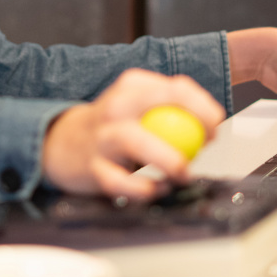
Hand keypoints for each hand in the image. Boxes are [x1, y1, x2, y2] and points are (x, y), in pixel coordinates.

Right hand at [41, 68, 224, 198]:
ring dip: (169, 161)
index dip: (204, 107)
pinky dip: (146, 189)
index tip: (215, 127)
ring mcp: (102, 137)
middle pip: (160, 104)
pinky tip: (157, 188)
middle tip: (206, 146)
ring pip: (138, 142)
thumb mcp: (136, 102)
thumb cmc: (113, 125)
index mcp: (131, 86)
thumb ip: (171, 106)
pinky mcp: (92, 167)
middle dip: (194, 124)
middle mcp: (116, 106)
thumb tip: (212, 121)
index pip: (176, 88)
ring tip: (183, 174)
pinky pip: (123, 182)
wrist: (61, 143)